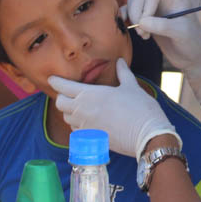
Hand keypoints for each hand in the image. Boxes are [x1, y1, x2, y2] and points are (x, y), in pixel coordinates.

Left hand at [49, 59, 181, 156]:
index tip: (53, 78)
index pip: (63, 86)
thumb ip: (123, 73)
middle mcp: (83, 110)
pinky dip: (78, 126)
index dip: (56, 82)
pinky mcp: (91, 140)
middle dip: (61, 97)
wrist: (147, 135)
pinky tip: (88, 122)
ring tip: (79, 107)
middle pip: (60, 103)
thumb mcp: (131, 87)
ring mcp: (85, 127)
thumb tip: (120, 62)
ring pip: (67, 118)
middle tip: (68, 93)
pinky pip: (76, 132)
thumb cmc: (140, 108)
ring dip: (70, 112)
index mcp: (90, 94)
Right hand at [125, 0, 200, 103]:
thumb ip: (162, 25)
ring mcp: (155, 10)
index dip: (147, 1)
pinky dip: (128, 19)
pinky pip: (132, 12)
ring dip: (133, 17)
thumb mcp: (181, 33)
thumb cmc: (193, 43)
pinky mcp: (148, 20)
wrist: (193, 59)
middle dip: (136, 10)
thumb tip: (141, 21)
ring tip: (143, 34)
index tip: (147, 20)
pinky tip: (135, 32)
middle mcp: (164, 0)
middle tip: (141, 29)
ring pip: (134, 2)